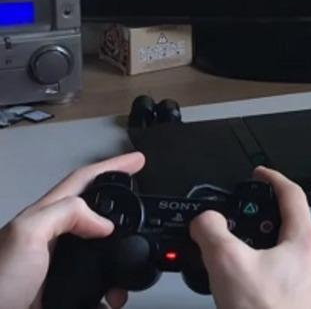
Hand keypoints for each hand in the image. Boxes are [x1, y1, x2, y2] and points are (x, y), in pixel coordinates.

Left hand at [0, 152, 145, 308]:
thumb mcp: (26, 235)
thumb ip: (63, 214)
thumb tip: (102, 221)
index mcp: (41, 218)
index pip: (83, 181)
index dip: (112, 167)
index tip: (137, 161)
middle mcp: (50, 239)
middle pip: (94, 211)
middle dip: (121, 203)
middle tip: (141, 201)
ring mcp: (56, 266)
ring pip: (100, 250)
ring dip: (121, 252)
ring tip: (134, 256)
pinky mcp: (61, 290)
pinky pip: (97, 283)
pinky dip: (112, 285)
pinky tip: (116, 292)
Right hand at [190, 167, 310, 308]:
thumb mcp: (228, 265)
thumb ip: (212, 233)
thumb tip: (205, 220)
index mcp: (304, 241)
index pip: (293, 194)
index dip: (273, 178)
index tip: (260, 174)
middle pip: (290, 225)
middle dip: (262, 221)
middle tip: (240, 223)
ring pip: (286, 253)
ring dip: (263, 250)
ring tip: (238, 260)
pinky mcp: (305, 303)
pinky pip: (285, 277)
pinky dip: (266, 274)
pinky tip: (248, 288)